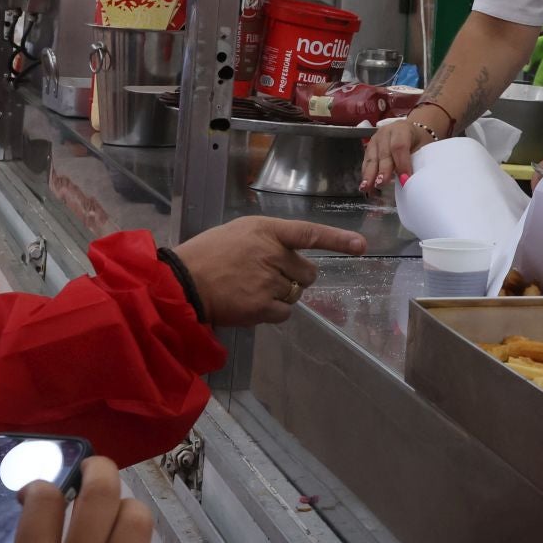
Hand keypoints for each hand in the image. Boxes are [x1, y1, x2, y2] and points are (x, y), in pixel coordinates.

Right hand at [172, 215, 367, 325]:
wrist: (180, 282)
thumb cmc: (207, 255)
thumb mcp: (239, 233)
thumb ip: (269, 241)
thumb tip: (292, 256)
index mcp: (267, 230)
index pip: (310, 233)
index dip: (338, 240)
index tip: (361, 246)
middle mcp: (272, 253)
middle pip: (308, 272)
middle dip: (294, 277)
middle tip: (266, 277)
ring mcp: (268, 281)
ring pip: (296, 293)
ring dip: (281, 294)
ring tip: (251, 289)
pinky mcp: (262, 306)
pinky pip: (285, 312)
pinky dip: (274, 312)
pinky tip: (252, 304)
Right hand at [360, 113, 436, 191]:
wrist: (411, 131)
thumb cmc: (419, 140)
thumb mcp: (424, 146)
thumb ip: (418, 159)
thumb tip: (412, 180)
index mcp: (402, 129)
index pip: (400, 146)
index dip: (402, 163)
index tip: (404, 179)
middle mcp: (386, 133)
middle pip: (384, 153)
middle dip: (383, 170)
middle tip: (381, 184)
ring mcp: (375, 140)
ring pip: (372, 158)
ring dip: (369, 174)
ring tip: (367, 188)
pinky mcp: (368, 148)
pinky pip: (366, 162)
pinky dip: (366, 175)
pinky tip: (366, 186)